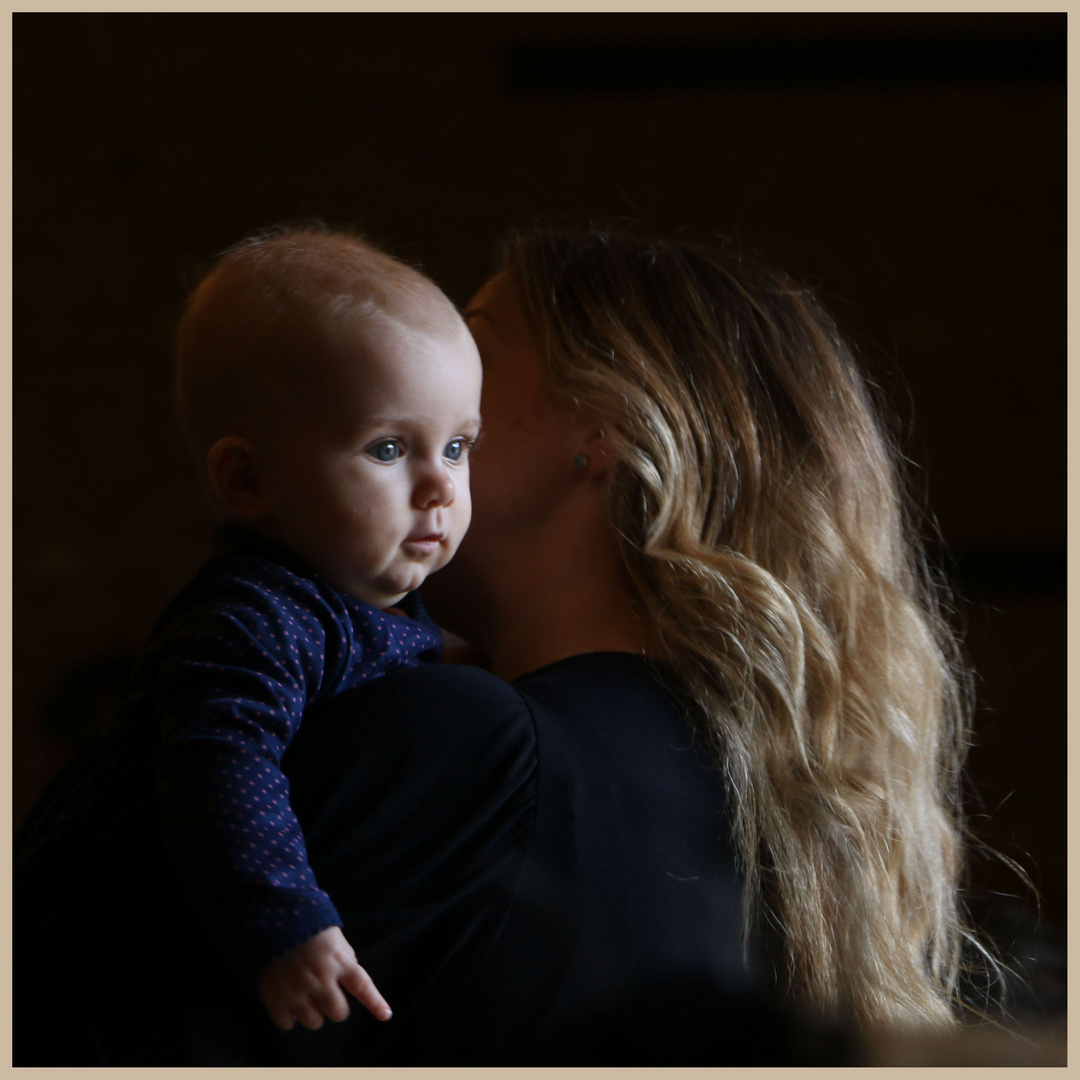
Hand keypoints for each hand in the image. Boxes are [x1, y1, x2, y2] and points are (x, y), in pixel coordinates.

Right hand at [257, 925, 391, 1030]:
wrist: (276, 918)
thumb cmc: (311, 928)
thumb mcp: (336, 939)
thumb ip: (345, 960)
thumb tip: (351, 981)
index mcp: (339, 961)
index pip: (362, 986)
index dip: (375, 1003)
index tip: (385, 1016)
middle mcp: (321, 978)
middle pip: (338, 1013)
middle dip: (336, 1008)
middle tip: (328, 998)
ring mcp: (297, 989)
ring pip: (314, 1023)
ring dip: (313, 1015)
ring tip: (308, 1000)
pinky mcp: (275, 997)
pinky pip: (286, 1024)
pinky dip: (289, 1019)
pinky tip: (289, 1006)